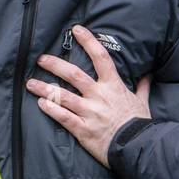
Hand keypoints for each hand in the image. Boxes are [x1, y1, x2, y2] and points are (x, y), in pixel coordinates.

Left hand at [26, 25, 150, 166]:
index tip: (76, 30)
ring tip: (30, 83)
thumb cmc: (139, 125)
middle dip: (55, 65)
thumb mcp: (143, 102)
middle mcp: (99, 96)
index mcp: (113, 86)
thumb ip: (142, 86)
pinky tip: (41, 104)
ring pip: (63, 96)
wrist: (139, 148)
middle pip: (73, 74)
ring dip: (44, 88)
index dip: (88, 41)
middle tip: (41, 59)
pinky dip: (51, 109)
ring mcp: (90, 113)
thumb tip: (147, 75)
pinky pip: (63, 117)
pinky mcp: (83, 130)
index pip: (100, 57)